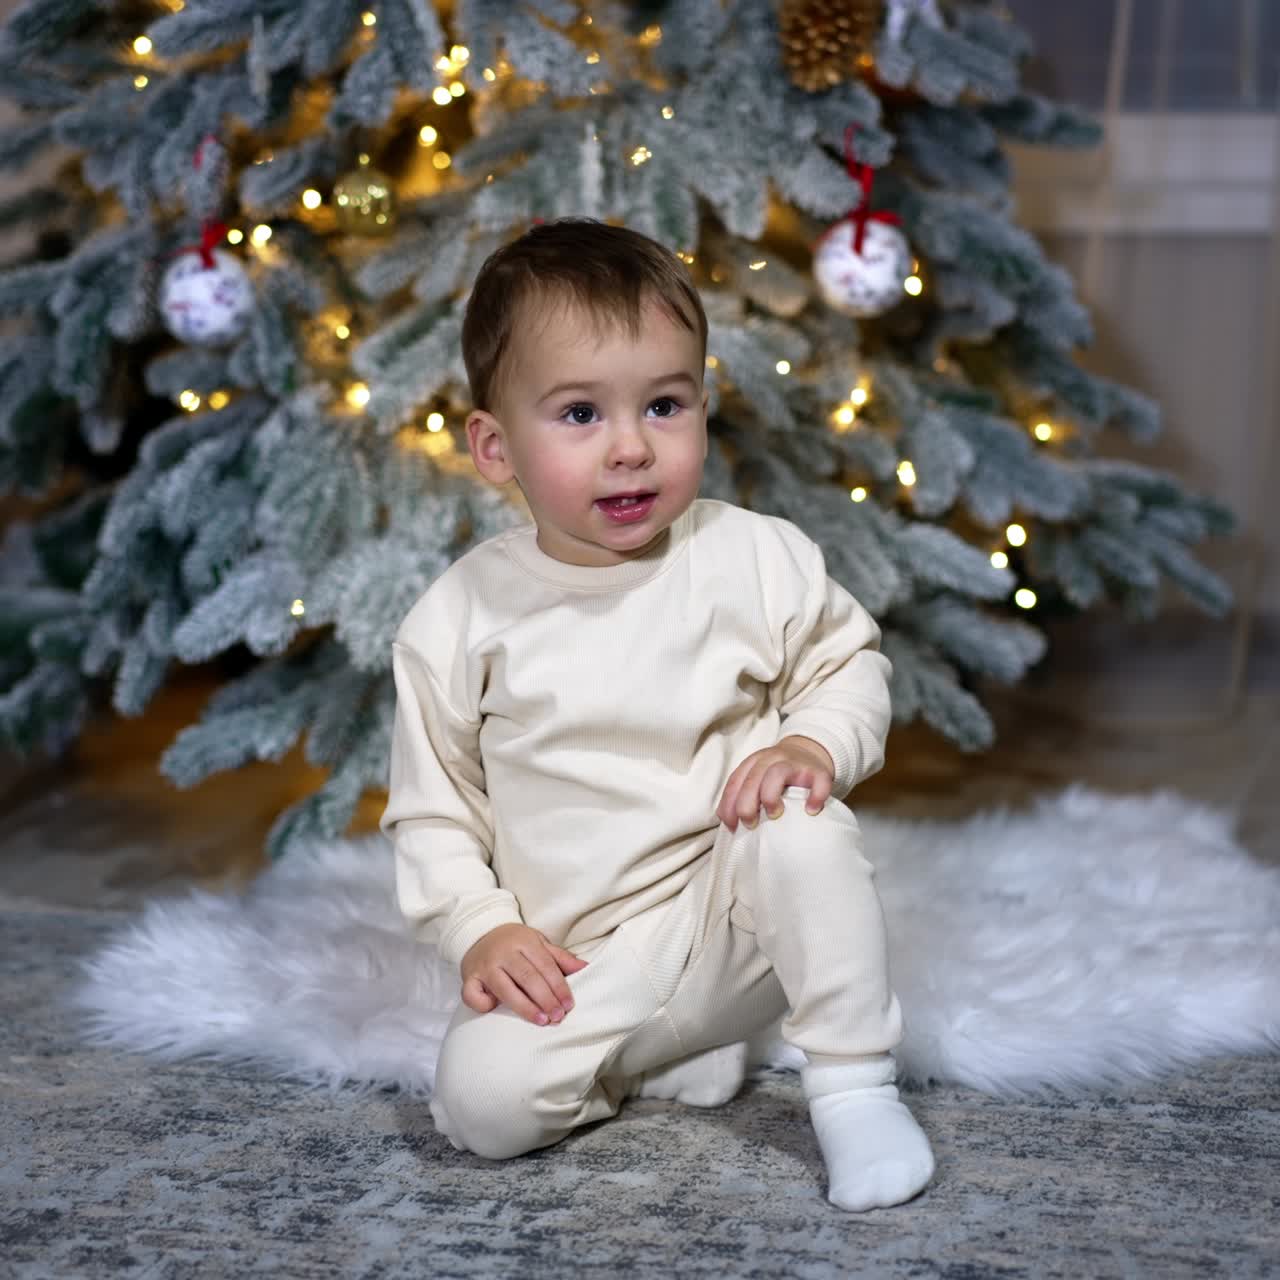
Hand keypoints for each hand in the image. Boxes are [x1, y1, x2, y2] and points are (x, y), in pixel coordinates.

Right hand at [460, 923, 588, 1026]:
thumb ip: (560, 958)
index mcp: (524, 942)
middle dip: (545, 999)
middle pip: (528, 978)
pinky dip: (482, 1004)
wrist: (479, 932)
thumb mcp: (538, 943)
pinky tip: (495, 1010)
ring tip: (541, 1021)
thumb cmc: (514, 942)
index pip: (545, 966)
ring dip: (525, 1007)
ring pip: (505, 989)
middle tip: (558, 1017)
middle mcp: (503, 953)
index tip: (569, 1005)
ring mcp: (485, 966)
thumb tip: (585, 968)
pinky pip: (472, 995)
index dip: (559, 987)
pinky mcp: (468, 978)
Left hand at [716, 735, 834, 830]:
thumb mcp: (757, 779)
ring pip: (777, 773)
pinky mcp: (818, 770)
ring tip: (774, 815)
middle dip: (746, 805)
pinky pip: (818, 781)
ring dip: (770, 797)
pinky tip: (810, 810)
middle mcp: (771, 759)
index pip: (735, 782)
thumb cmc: (779, 775)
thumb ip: (742, 796)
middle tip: (750, 824)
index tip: (733, 826)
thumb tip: (731, 825)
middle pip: (752, 779)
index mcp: (753, 762)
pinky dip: (814, 797)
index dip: (729, 806)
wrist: (809, 751)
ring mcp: (795, 763)